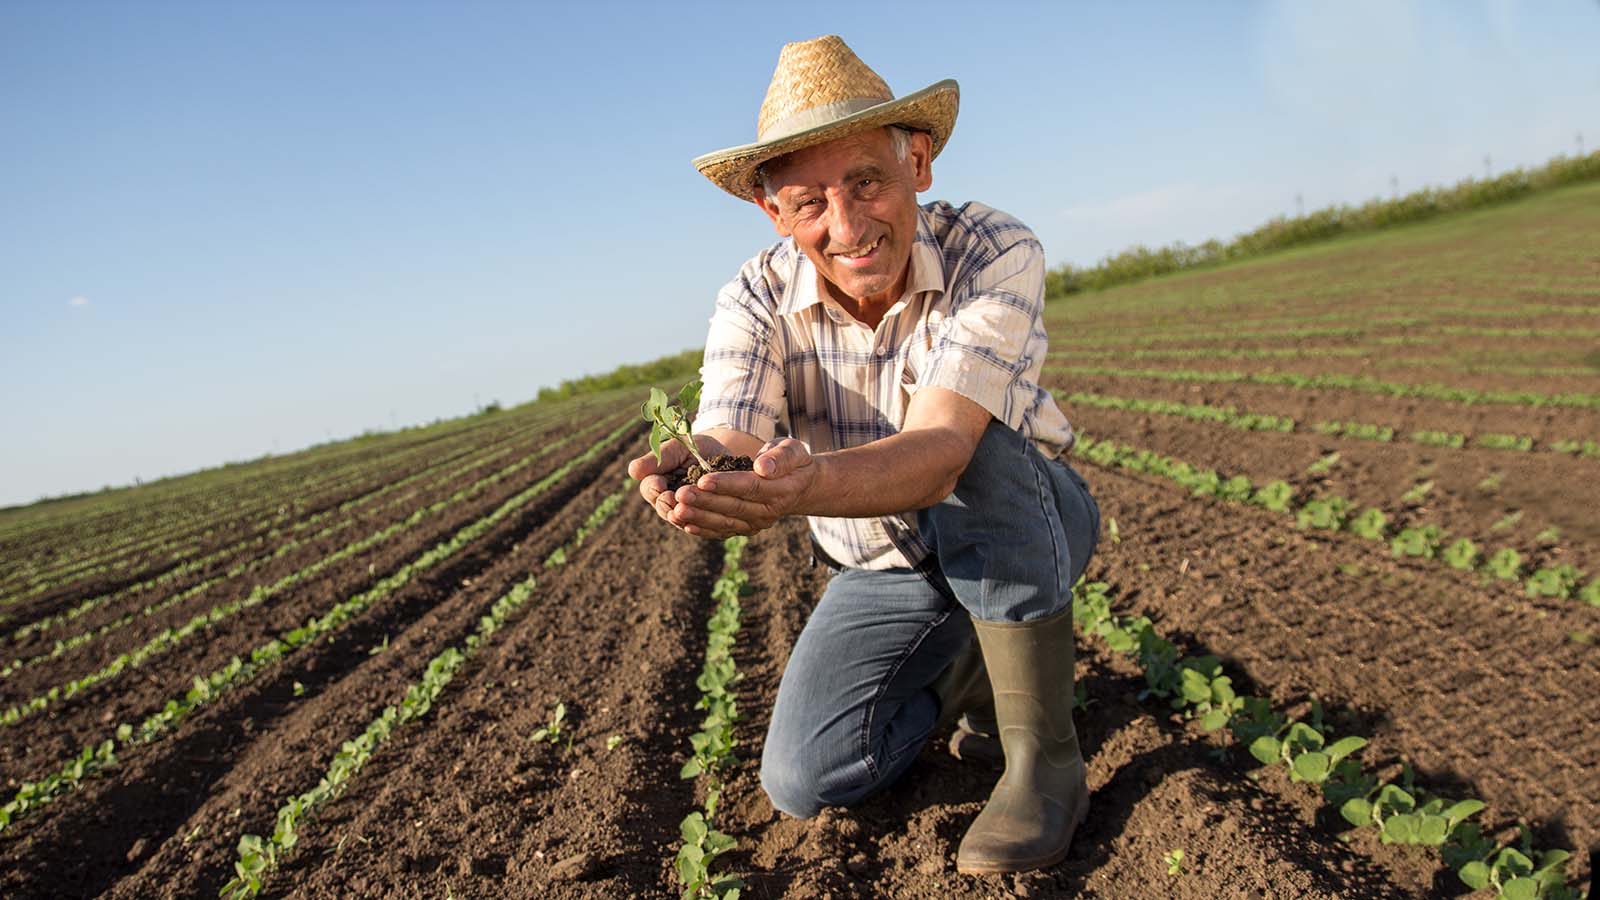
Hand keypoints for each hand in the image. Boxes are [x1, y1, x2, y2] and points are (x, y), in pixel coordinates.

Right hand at [627, 432, 730, 524]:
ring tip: (684, 511)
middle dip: (667, 505)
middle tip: (673, 500)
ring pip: (683, 521)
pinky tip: (703, 524)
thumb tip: (633, 471)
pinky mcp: (708, 522)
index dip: (653, 488)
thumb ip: (657, 459)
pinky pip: (704, 528)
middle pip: (664, 509)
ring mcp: (688, 514)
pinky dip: (703, 527)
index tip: (660, 485)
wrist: (726, 455)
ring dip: (684, 517)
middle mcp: (670, 503)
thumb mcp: (677, 448)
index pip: (650, 489)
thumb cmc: (696, 448)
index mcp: (659, 484)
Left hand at [667, 438, 819, 538]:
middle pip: (733, 506)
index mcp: (781, 489)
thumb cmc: (793, 461)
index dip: (725, 484)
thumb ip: (781, 457)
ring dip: (699, 517)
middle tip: (680, 494)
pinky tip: (684, 524)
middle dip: (705, 501)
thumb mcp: (793, 450)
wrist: (800, 486)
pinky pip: (723, 531)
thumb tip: (763, 467)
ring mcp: (757, 523)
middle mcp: (768, 511)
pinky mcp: (746, 528)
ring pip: (725, 522)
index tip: (702, 480)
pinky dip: (703, 530)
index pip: (750, 486)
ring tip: (675, 510)